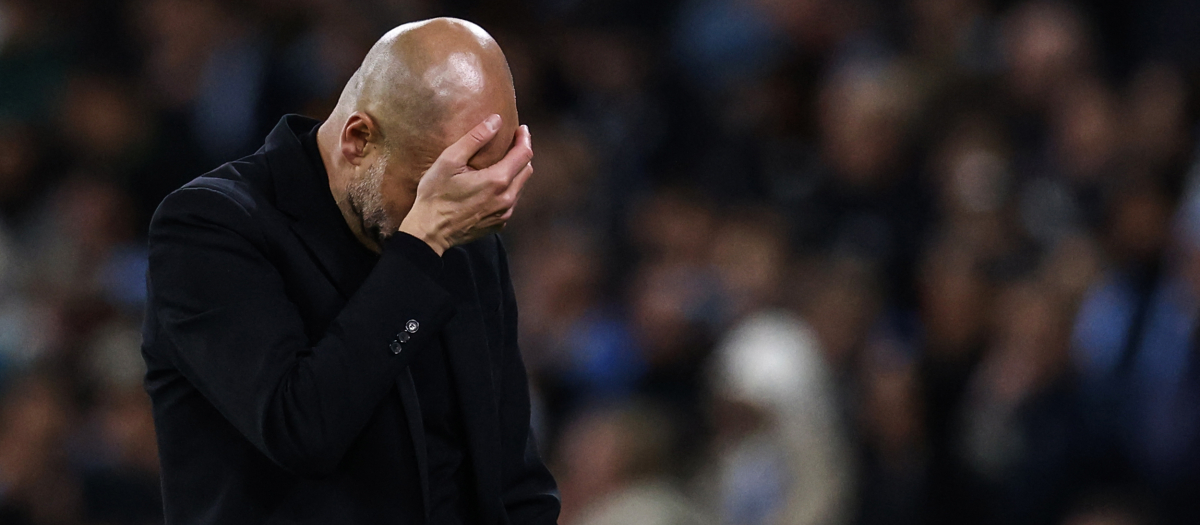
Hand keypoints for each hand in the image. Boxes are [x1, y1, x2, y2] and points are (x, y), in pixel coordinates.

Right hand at [399, 114, 532, 254]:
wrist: (429, 232)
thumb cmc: (435, 194)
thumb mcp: (450, 160)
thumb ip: (475, 138)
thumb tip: (496, 120)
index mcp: (498, 180)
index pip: (524, 154)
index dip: (524, 138)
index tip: (521, 129)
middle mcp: (507, 198)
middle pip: (527, 170)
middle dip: (522, 153)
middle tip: (512, 142)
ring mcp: (504, 214)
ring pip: (520, 187)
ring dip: (516, 172)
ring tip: (503, 161)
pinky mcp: (498, 224)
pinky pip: (511, 202)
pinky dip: (508, 189)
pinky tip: (493, 185)